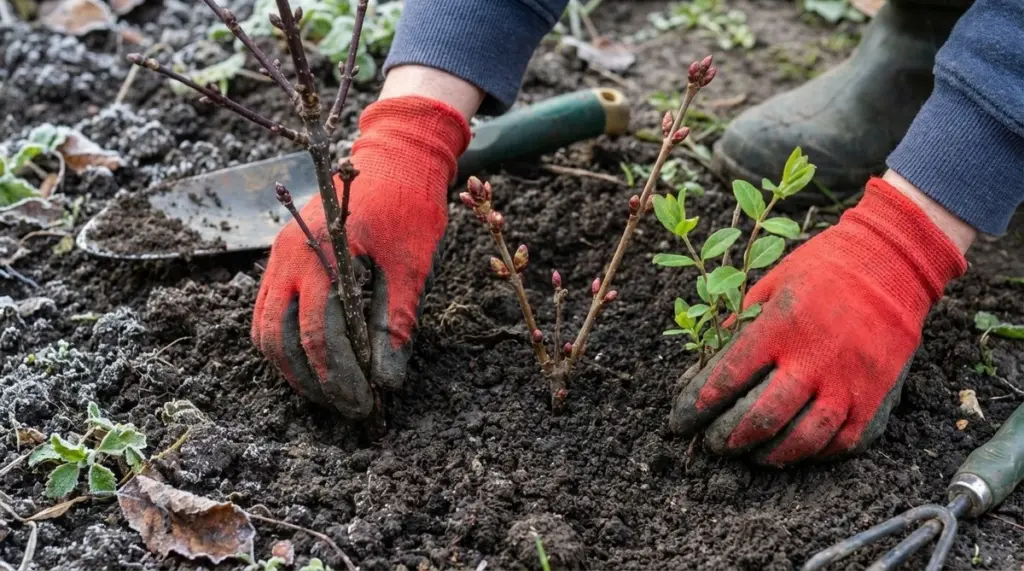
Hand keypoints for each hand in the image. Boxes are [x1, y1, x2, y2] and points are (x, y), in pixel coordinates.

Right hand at [251, 96, 470, 417]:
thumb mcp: (411, 267)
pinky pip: (267, 311)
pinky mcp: (282, 259)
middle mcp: (289, 254)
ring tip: (328, 394)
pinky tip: (311, 365)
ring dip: (292, 368)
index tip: (365, 403)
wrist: (395, 158)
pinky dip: (283, 344)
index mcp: (321, 253)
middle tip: (347, 407)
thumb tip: (388, 381)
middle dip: (313, 380)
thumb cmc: (409, 208)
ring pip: (264, 328)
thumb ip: (395, 323)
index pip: (317, 332)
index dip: (339, 375)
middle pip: (279, 337)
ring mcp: (279, 255)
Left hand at [669, 178, 967, 464]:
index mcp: (781, 325)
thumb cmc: (822, 269)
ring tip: (749, 454)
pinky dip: (814, 453)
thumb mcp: (770, 284)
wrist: (892, 262)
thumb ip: (738, 326)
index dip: (698, 403)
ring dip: (768, 454)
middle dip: (728, 438)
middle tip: (712, 444)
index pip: (729, 376)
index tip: (682, 419)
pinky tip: (794, 450)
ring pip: (803, 438)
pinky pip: (842, 441)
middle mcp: (815, 357)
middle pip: (762, 417)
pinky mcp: (876, 395)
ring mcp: (849, 380)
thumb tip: (704, 368)